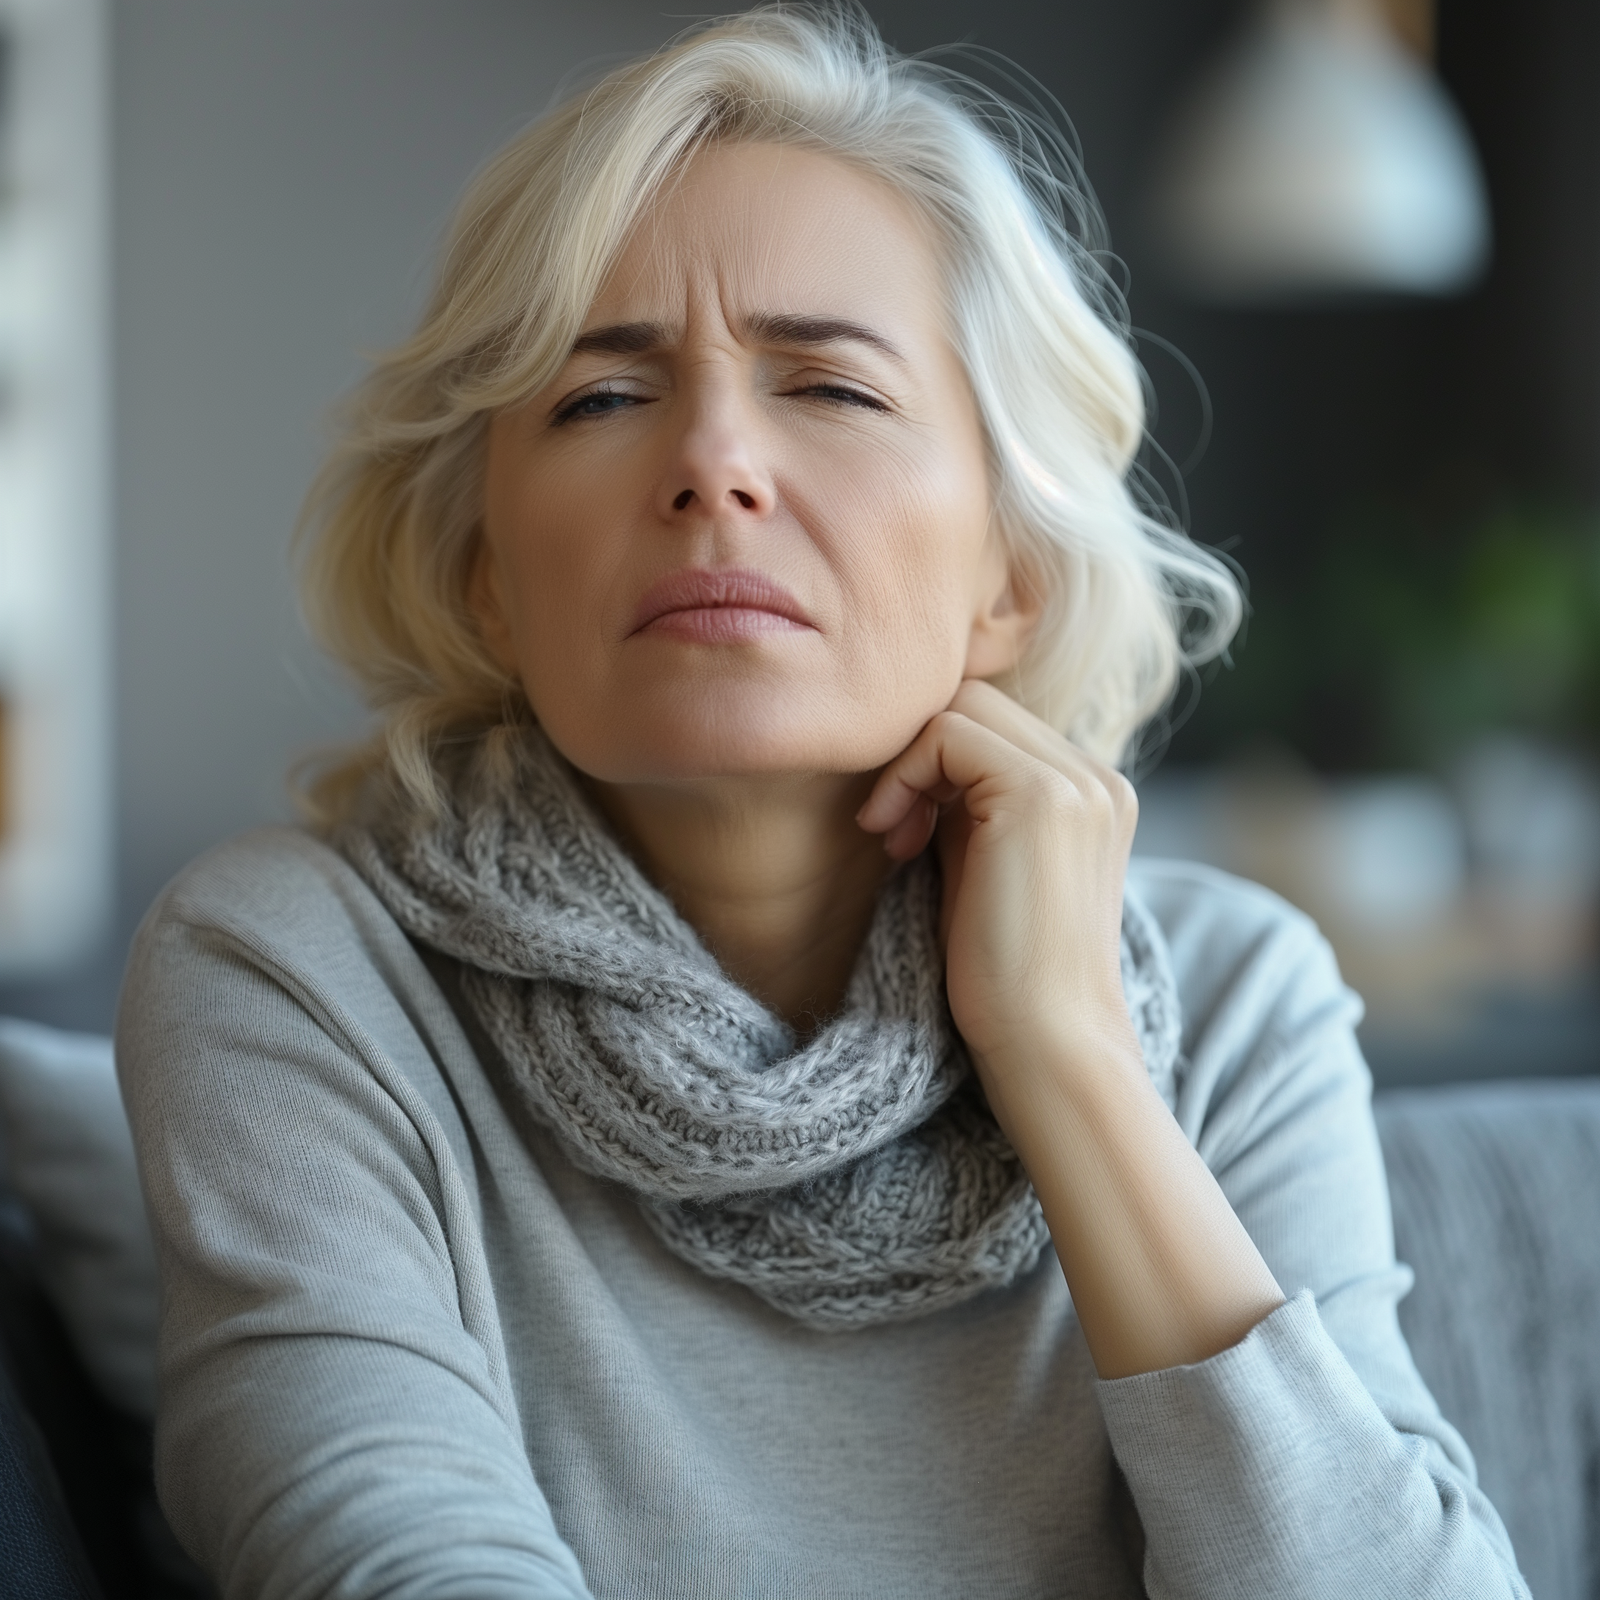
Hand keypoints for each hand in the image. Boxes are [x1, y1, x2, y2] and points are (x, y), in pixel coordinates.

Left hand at [859, 680, 1282, 1376]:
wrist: (1047, 1045)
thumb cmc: (1003, 976)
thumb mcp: (983, 869)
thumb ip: (967, 809)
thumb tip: (914, 760)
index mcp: (1095, 795)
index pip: (996, 726)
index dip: (935, 763)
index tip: (905, 835)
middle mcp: (1099, 777)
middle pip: (979, 701)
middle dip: (919, 754)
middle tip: (894, 833)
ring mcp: (1078, 782)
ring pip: (962, 706)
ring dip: (908, 763)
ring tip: (894, 839)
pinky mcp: (1041, 796)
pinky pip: (947, 734)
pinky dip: (905, 775)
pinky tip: (893, 839)